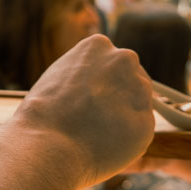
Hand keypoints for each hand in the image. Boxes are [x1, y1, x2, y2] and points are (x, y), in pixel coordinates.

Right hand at [14, 34, 152, 188]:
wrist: (48, 145)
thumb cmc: (44, 114)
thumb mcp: (60, 75)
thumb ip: (85, 72)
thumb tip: (98, 81)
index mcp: (99, 45)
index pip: (113, 63)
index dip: (104, 84)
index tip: (91, 100)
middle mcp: (124, 60)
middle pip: (132, 79)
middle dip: (119, 98)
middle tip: (96, 119)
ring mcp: (139, 90)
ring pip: (138, 105)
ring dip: (124, 118)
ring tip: (96, 133)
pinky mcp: (146, 121)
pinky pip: (139, 131)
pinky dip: (127, 140)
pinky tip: (105, 144)